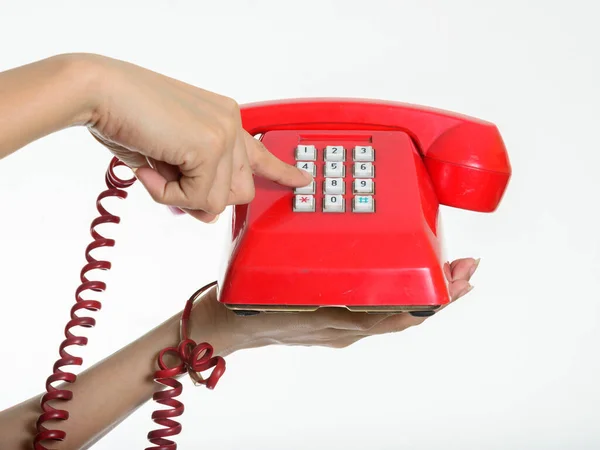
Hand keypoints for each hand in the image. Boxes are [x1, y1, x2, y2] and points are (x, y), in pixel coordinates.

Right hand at [83, 54, 311, 221]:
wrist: (99, 91)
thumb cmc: (125, 117)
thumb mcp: (170, 157)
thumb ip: (195, 182)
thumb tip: (207, 213)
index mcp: (224, 120)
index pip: (260, 154)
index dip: (282, 171)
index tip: (301, 180)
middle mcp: (231, 123)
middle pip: (240, 192)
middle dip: (204, 197)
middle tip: (170, 178)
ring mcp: (224, 133)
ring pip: (218, 201)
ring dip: (180, 196)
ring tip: (155, 165)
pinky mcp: (211, 146)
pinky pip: (198, 199)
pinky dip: (167, 194)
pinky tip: (152, 165)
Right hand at [192, 258, 479, 354]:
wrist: (225, 323)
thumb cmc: (250, 309)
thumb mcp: (290, 303)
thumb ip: (331, 306)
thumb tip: (382, 307)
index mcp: (339, 323)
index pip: (398, 316)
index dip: (431, 302)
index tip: (457, 284)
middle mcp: (345, 326)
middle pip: (403, 314)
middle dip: (439, 294)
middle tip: (467, 272)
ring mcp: (340, 324)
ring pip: (393, 312)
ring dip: (423, 295)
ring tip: (449, 277)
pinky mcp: (331, 316)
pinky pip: (373, 309)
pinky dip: (397, 295)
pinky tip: (404, 284)